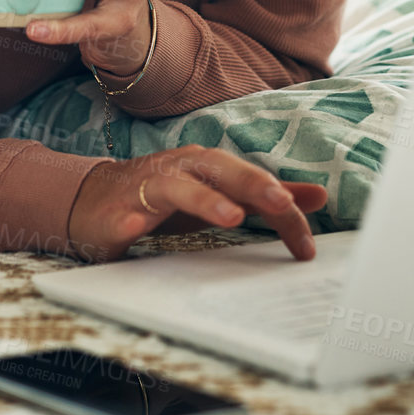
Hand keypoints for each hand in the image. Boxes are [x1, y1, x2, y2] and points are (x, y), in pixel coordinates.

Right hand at [67, 145, 327, 262]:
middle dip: (252, 184)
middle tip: (281, 202)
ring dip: (203, 199)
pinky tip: (140, 227)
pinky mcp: (117, 211)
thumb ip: (266, 197)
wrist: (95, 198)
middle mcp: (182, 170)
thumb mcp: (220, 195)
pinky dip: (133, 219)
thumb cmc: (164, 196)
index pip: (255, 184)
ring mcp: (147, 187)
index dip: (284, 212)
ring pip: (177, 187)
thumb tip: (318, 195)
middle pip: (221, 170)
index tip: (307, 247)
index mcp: (209, 167)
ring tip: (229, 216)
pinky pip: (125, 215)